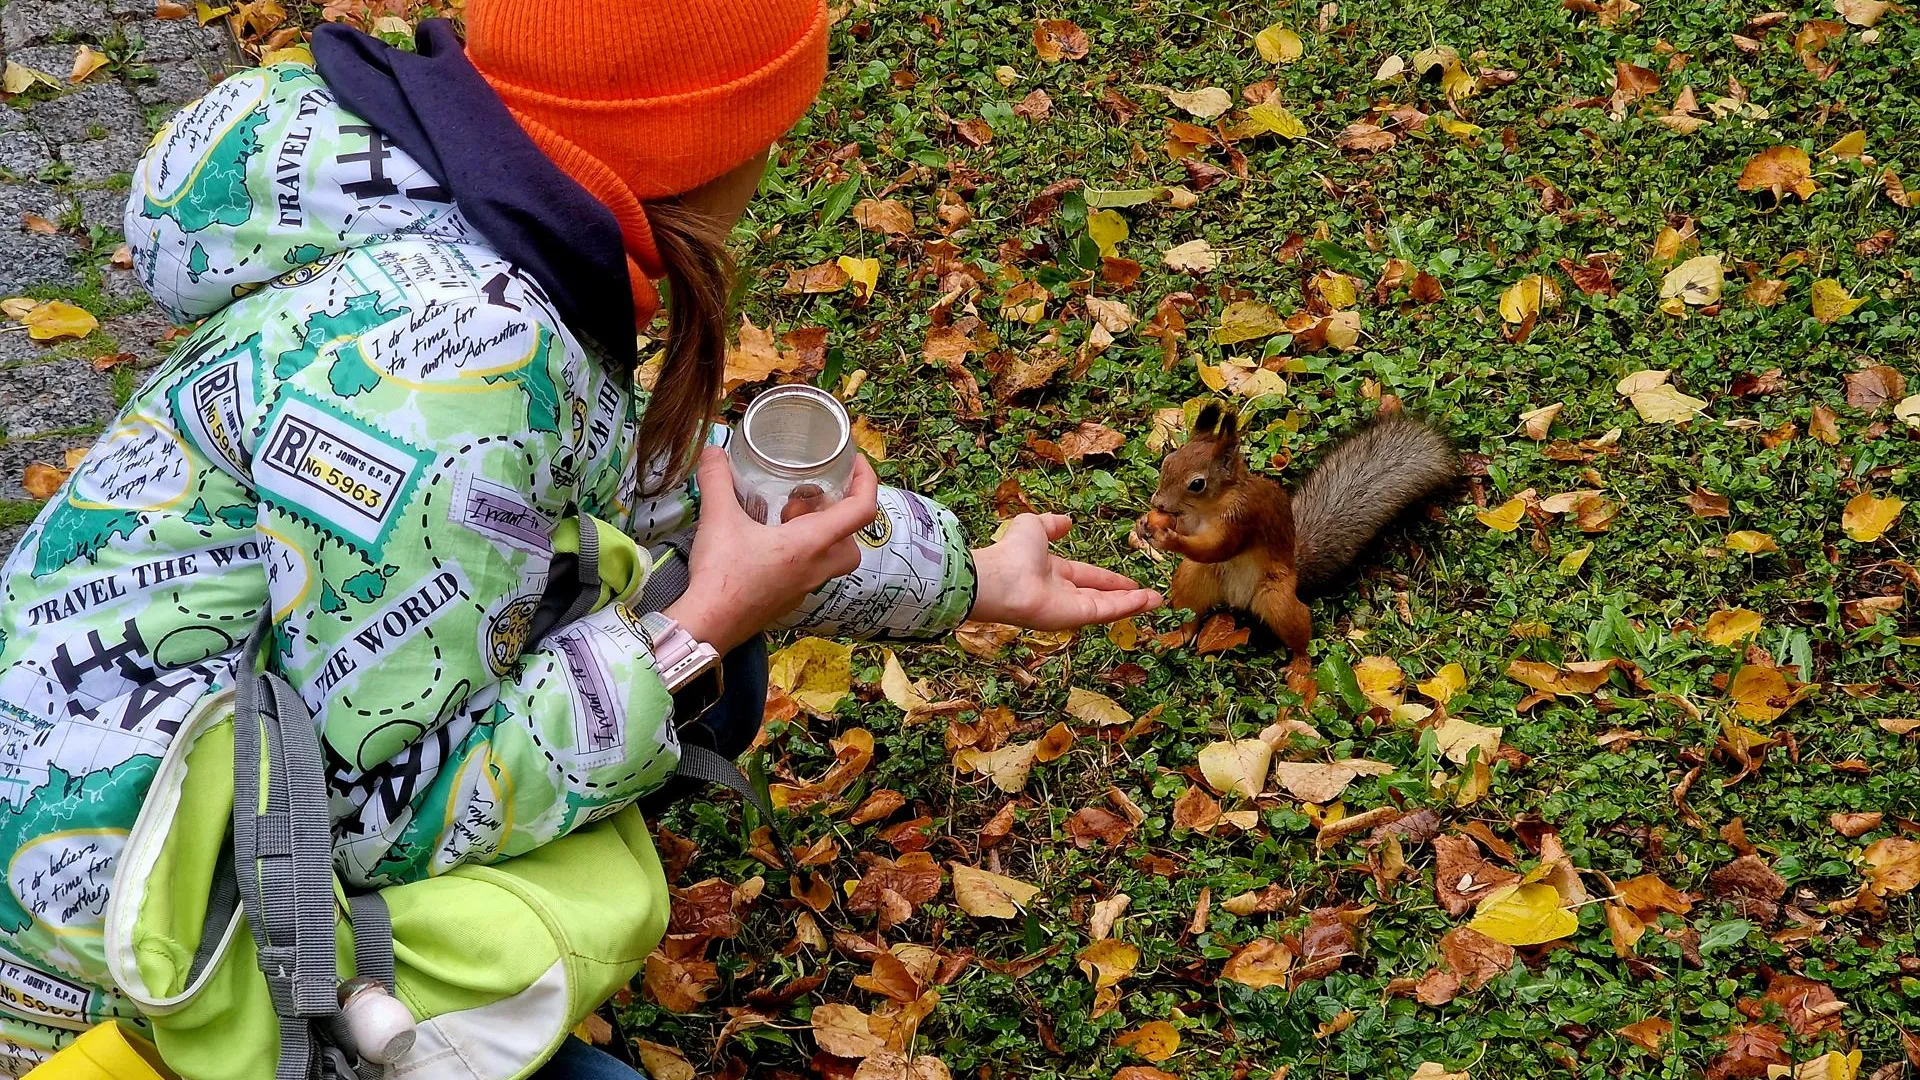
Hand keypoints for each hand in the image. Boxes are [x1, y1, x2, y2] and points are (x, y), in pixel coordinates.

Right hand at [663, 447, 879, 653]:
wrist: (708, 626)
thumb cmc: (721, 574)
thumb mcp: (718, 518)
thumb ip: (717, 479)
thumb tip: (714, 450)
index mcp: (811, 544)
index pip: (862, 511)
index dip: (867, 481)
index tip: (855, 462)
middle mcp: (816, 568)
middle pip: (852, 541)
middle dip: (840, 516)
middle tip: (810, 501)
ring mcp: (803, 588)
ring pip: (831, 559)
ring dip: (819, 534)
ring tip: (785, 518)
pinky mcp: (787, 600)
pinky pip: (808, 572)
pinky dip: (799, 553)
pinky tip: (768, 542)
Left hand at [970, 514, 1163, 630]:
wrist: (999, 578)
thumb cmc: (1011, 552)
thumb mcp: (1034, 526)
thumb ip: (1052, 524)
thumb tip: (1066, 521)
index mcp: (1052, 572)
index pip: (1087, 576)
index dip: (1108, 579)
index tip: (1129, 580)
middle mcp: (1062, 593)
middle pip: (1101, 595)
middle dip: (1126, 596)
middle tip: (1150, 596)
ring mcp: (1070, 608)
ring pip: (1108, 606)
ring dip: (1133, 604)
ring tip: (1157, 601)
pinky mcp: (1076, 617)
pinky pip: (1106, 611)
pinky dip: (1128, 607)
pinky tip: (1147, 602)